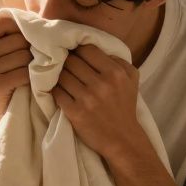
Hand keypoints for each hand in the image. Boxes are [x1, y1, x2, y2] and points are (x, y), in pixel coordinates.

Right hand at [0, 10, 32, 134]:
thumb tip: (37, 17)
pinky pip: (25, 73)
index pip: (4, 19)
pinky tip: (37, 82)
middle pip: (18, 38)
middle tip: (44, 56)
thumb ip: (6, 39)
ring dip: (37, 63)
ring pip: (24, 55)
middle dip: (34, 46)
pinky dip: (35, 77)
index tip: (35, 36)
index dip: (24, 24)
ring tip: (40, 70)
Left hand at [51, 43, 144, 159]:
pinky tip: (57, 89)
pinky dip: (54, 89)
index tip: (73, 53)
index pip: (87, 50)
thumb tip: (96, 47)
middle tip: (62, 63)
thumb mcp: (131, 79)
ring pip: (62, 75)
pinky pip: (57, 92)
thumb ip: (118, 60)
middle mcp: (101, 84)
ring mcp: (87, 99)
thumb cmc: (125, 106)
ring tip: (58, 76)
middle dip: (66, 61)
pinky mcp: (75, 112)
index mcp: (115, 73)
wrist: (122, 139)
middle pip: (72, 61)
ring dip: (58, 75)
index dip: (77, 49)